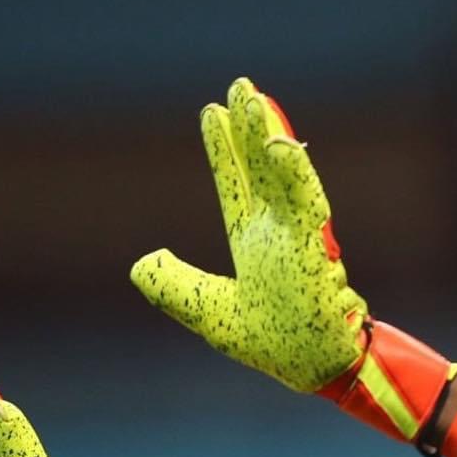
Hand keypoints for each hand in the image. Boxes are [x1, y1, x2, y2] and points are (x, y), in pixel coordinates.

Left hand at [130, 77, 367, 393]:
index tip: (213, 113)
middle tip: (240, 86)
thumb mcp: (211, 314)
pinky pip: (306, 206)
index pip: (237, 188)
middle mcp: (280, 236)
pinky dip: (293, 175)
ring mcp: (300, 240)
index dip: (224, 152)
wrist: (317, 370)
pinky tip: (277, 144)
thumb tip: (139, 262)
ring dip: (269, 137)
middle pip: (262, 171)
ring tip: (255, 98)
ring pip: (284, 178)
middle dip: (250, 129)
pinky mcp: (317, 252)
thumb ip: (175, 288)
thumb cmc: (278, 347)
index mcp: (256, 247)